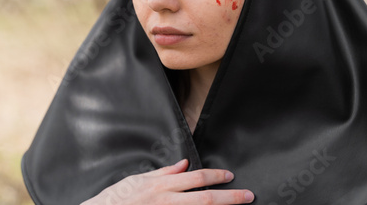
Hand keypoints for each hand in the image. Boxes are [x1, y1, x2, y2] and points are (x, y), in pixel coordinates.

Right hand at [81, 159, 253, 204]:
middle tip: (248, 196)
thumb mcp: (138, 179)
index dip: (215, 176)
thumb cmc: (118, 198)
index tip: (230, 176)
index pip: (195, 178)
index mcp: (161, 185)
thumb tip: (183, 164)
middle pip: (204, 198)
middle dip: (230, 197)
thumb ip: (163, 173)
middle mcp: (166, 201)